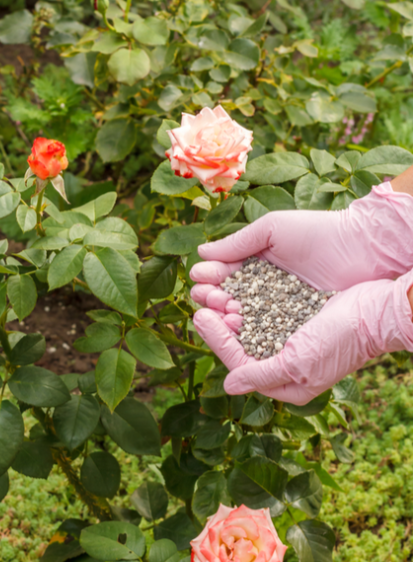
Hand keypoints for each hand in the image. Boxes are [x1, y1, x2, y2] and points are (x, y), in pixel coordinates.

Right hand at [190, 182, 412, 319]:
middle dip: (212, 297)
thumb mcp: (272, 230)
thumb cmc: (318, 232)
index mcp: (256, 264)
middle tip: (207, 296)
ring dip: (225, 314)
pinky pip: (265, 332)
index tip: (200, 277)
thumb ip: (237, 243)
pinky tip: (236, 324)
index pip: (224, 274)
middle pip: (228, 298)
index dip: (209, 277)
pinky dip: (248, 330)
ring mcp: (278, 310)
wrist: (361, 249)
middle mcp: (263, 289)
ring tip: (219, 310)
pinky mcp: (293, 327)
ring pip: (243, 317)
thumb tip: (200, 253)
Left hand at [193, 271, 412, 404]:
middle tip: (201, 300)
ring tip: (214, 291)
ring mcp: (291, 342)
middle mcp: (285, 366)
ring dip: (231, 309)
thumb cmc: (341, 341)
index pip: (239, 364)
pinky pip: (265, 312)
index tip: (200, 316)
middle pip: (241, 345)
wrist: (378, 310)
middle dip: (220, 323)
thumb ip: (260, 375)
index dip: (217, 340)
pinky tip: (235, 287)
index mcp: (286, 385)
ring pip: (250, 327)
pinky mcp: (298, 320)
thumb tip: (227, 386)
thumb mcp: (298, 364)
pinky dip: (249, 301)